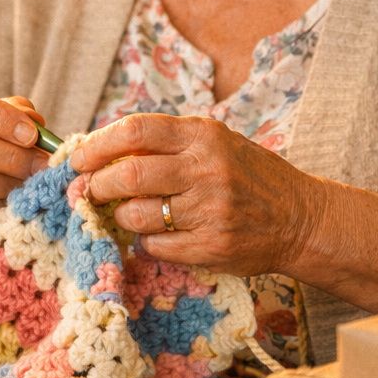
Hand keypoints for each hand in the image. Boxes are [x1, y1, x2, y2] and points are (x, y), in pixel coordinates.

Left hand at [69, 113, 325, 274]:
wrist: (300, 218)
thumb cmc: (248, 176)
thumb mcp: (214, 143)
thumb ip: (166, 145)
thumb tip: (102, 152)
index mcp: (202, 136)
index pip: (134, 131)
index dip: (97, 145)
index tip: (77, 159)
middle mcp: (206, 169)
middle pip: (128, 176)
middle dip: (98, 186)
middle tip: (90, 192)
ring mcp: (210, 210)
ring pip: (136, 215)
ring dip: (122, 217)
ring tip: (129, 215)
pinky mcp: (211, 246)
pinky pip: (155, 246)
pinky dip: (146, 242)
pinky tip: (158, 235)